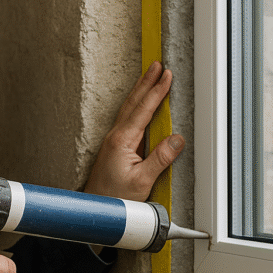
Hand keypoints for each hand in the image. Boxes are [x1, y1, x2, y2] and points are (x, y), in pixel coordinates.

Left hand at [84, 61, 184, 201]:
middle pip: (133, 103)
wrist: (96, 208)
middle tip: (157, 64)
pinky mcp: (114, 146)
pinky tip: (139, 102)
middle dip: (146, 82)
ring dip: (140, 90)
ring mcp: (113, 140)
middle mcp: (115, 136)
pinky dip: (135, 104)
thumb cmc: (116, 197)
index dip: (156, 91)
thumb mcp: (143, 181)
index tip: (166, 75)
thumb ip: (160, 159)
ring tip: (149, 75)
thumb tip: (177, 139)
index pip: (143, 110)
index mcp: (122, 140)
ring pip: (128, 108)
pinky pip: (127, 118)